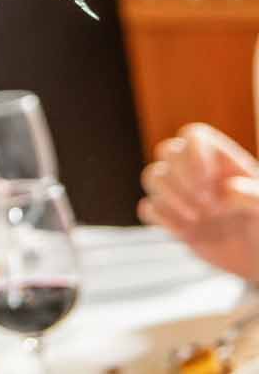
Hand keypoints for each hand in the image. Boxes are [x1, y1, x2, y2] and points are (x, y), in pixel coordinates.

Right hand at [140, 122, 258, 280]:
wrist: (256, 259)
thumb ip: (254, 195)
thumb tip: (228, 189)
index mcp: (221, 160)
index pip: (193, 135)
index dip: (193, 153)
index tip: (208, 179)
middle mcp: (196, 171)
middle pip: (166, 151)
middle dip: (182, 179)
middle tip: (210, 205)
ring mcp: (180, 194)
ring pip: (152, 176)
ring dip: (169, 197)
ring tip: (197, 218)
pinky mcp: (169, 217)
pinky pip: (147, 207)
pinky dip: (161, 219)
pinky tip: (185, 233)